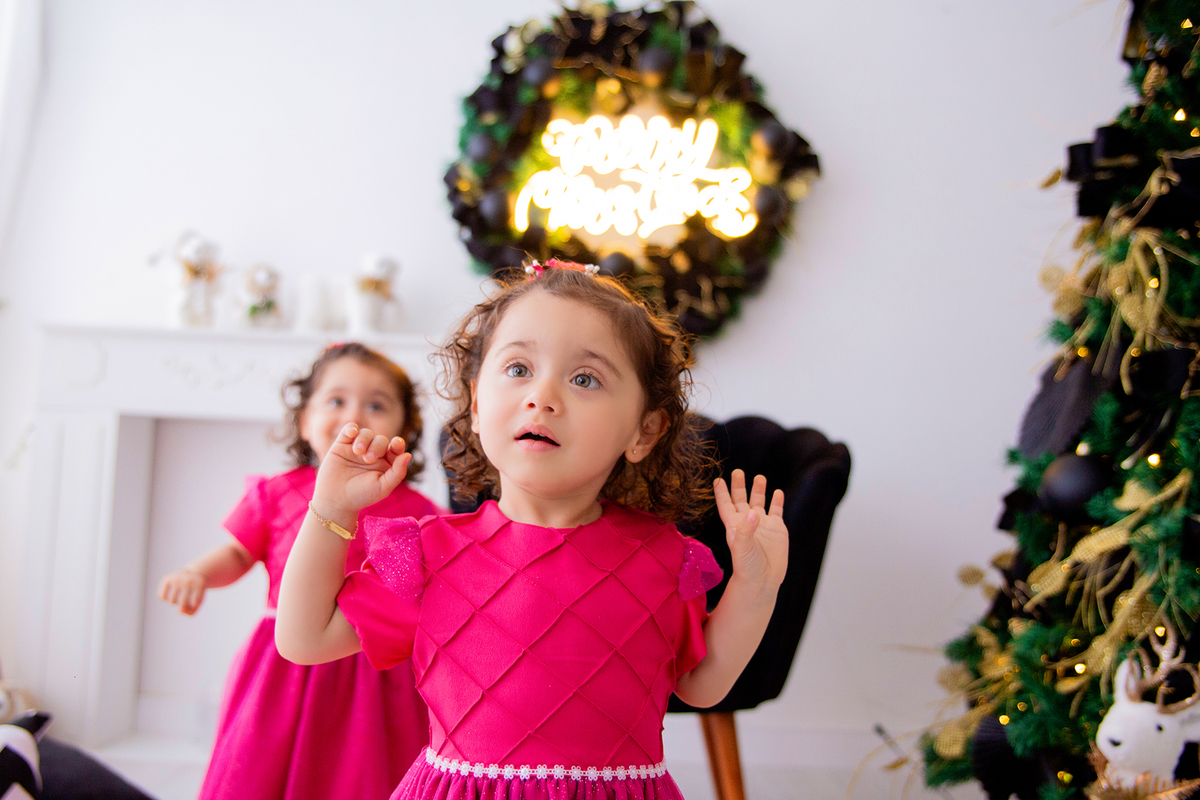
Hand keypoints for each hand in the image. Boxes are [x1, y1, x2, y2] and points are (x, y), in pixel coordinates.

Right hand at [159, 569, 206, 614]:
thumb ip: (191, 612)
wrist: (193, 573)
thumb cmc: (197, 591)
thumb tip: (180, 612)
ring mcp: (177, 579)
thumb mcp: (199, 601)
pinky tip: (170, 594)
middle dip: (183, 605)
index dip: (194, 605)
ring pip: (172, 601)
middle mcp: (188, 581)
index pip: (194, 603)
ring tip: (179, 596)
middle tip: (186, 597)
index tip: (195, 597)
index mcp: (199, 584)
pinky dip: (165, 599)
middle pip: (183, 603)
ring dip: (175, 603)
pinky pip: (162, 596)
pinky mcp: (167, 579)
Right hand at [311, 423, 410, 523]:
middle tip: (368, 459)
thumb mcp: (383, 487)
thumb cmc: (362, 496)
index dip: (398, 443)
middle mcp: (373, 453)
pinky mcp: (342, 445)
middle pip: (381, 440)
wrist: (335, 500)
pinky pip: (349, 430)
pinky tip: (352, 432)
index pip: (396, 448)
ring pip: (366, 434)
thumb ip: (398, 472)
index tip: (396, 444)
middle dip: (377, 446)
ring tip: (358, 451)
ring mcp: (358, 448)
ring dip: (364, 439)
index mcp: (386, 463)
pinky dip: (352, 428)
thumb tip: (408, 455)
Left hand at [715, 469, 787, 591]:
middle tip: (738, 471)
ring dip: (759, 490)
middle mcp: (747, 522)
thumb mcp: (743, 548)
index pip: (726, 505)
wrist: (763, 581)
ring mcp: (763, 525)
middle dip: (739, 486)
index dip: (721, 493)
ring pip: (759, 502)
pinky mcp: (777, 529)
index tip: (718, 480)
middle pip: (741, 499)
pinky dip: (777, 501)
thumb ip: (746, 530)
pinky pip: (777, 511)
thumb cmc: (747, 567)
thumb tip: (754, 512)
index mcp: (734, 525)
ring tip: (759, 477)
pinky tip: (777, 492)